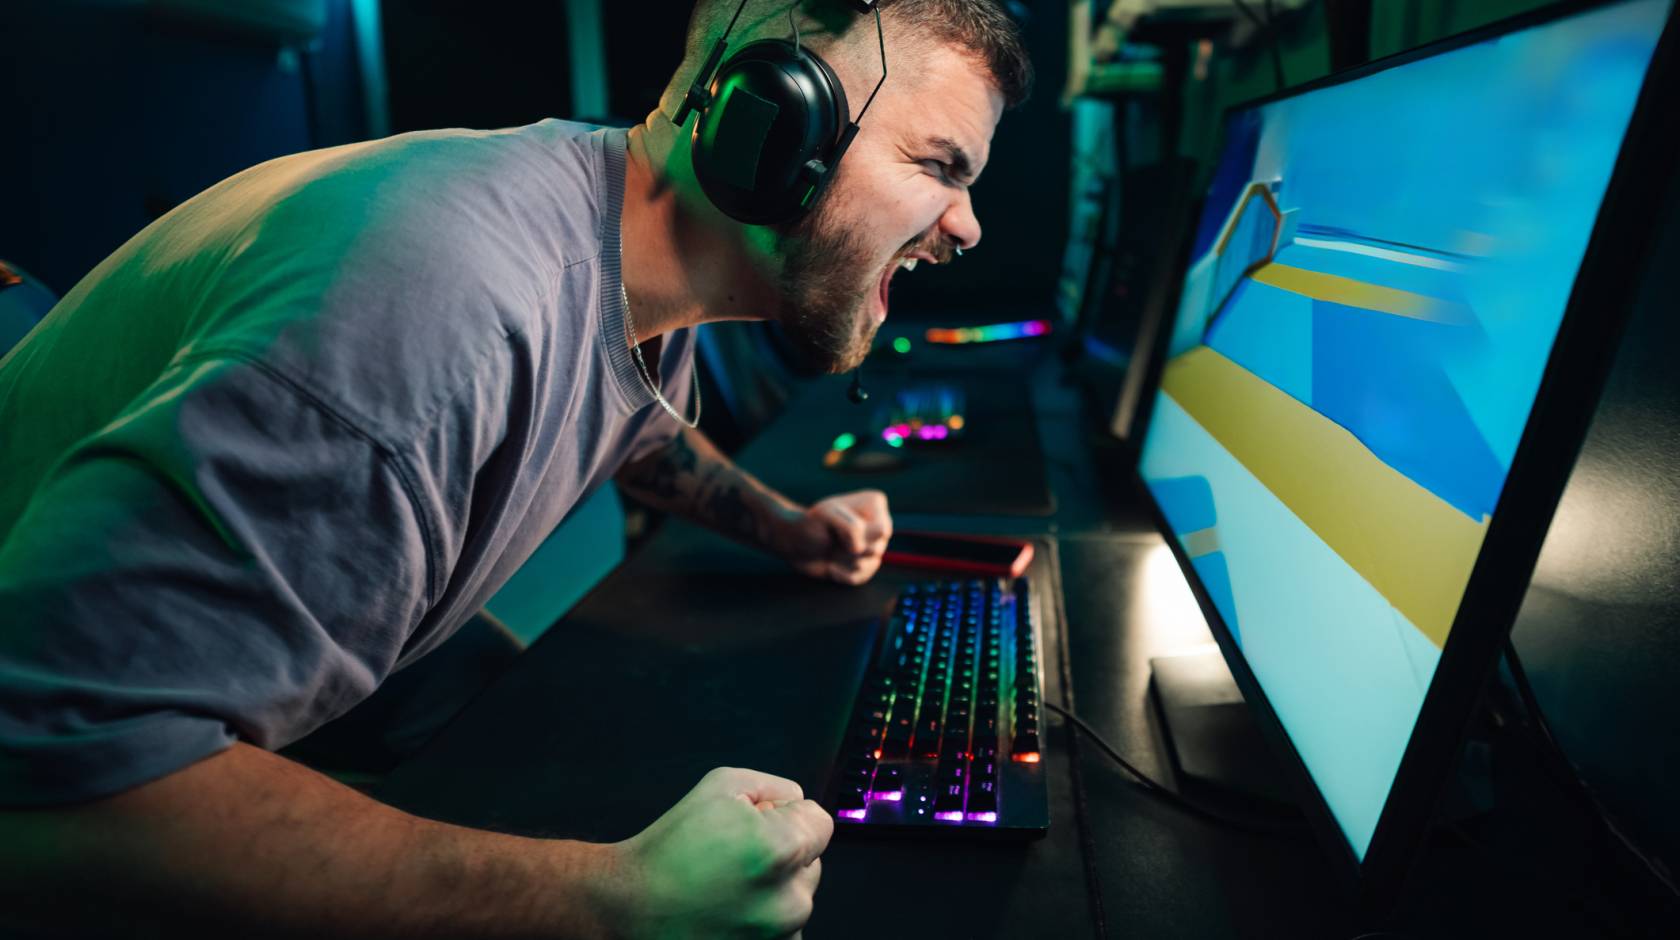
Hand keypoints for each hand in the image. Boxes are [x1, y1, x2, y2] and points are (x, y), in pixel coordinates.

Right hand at [607, 767, 832, 938]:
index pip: (822, 823)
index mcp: (781, 850)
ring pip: (798, 897)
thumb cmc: (669, 849)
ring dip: (776, 889)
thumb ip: (774, 788)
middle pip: (812, 862)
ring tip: (727, 886)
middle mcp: (789, 900)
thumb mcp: (721, 786)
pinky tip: (728, 908)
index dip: (787, 816)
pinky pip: (785, 928)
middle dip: (783, 853)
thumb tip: (797, 804)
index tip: (759, 825)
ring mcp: (780, 936)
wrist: (630, 905)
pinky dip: (764, 917)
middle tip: (734, 856)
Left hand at [775, 490, 891, 585]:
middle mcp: (879, 523)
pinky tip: (832, 565)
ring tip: (831, 550)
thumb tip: (859, 549)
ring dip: (844, 561)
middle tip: (832, 539)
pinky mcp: (866, 563)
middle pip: (876, 548)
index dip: (859, 535)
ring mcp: (874, 544)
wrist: (796, 543)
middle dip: (849, 549)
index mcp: (875, 503)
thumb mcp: (826, 514)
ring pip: (870, 564)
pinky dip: (843, 574)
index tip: (838, 526)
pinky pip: (863, 577)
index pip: (881, 530)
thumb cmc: (810, 523)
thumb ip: (849, 526)